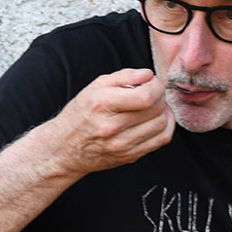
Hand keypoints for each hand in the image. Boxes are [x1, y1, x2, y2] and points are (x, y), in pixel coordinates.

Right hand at [48, 68, 175, 175]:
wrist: (64, 149)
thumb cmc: (80, 115)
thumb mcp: (94, 87)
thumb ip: (124, 76)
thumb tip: (148, 75)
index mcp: (103, 105)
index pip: (145, 96)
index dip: (156, 86)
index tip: (152, 82)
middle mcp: (112, 127)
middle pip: (155, 109)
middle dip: (160, 96)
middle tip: (153, 93)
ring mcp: (122, 145)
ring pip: (161, 124)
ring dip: (164, 111)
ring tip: (155, 106)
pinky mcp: (129, 156)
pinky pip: (161, 140)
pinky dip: (166, 126)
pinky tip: (158, 119)